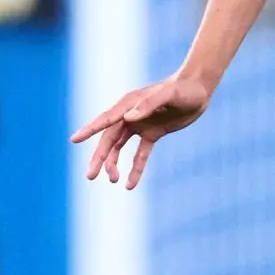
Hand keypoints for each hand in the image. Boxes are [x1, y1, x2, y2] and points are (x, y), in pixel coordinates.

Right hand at [71, 74, 211, 189]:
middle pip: (109, 139)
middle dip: (99, 158)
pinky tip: (130, 185)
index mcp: (129, 104)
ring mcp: (140, 124)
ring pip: (120, 148)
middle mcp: (130, 114)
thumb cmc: (184, 89)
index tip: (74, 139)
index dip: (89, 130)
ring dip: (113, 164)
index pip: (106, 119)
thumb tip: (128, 118)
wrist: (199, 89)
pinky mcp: (153, 133)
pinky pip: (140, 154)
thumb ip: (149, 104)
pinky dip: (135, 169)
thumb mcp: (169, 95)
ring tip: (113, 181)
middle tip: (89, 176)